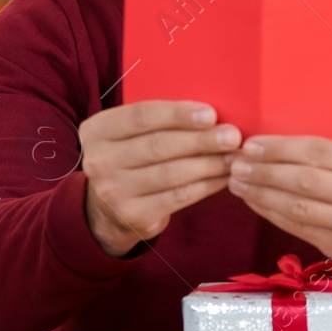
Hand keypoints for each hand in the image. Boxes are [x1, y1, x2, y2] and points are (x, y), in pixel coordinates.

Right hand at [80, 100, 240, 256]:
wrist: (107, 208)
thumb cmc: (131, 157)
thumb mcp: (130, 134)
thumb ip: (159, 121)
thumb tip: (211, 115)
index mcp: (98, 131)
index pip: (141, 116)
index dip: (178, 114)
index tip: (211, 114)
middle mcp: (100, 161)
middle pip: (159, 146)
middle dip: (201, 140)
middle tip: (232, 136)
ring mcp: (114, 192)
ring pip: (172, 174)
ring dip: (209, 164)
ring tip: (233, 156)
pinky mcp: (134, 216)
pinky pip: (178, 197)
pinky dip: (206, 185)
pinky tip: (223, 176)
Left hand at [226, 136, 331, 266]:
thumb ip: (325, 152)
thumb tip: (270, 144)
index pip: (318, 153)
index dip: (280, 149)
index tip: (252, 145)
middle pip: (305, 182)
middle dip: (265, 172)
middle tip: (236, 164)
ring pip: (298, 209)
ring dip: (261, 195)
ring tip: (238, 183)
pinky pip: (298, 229)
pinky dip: (271, 213)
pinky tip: (255, 201)